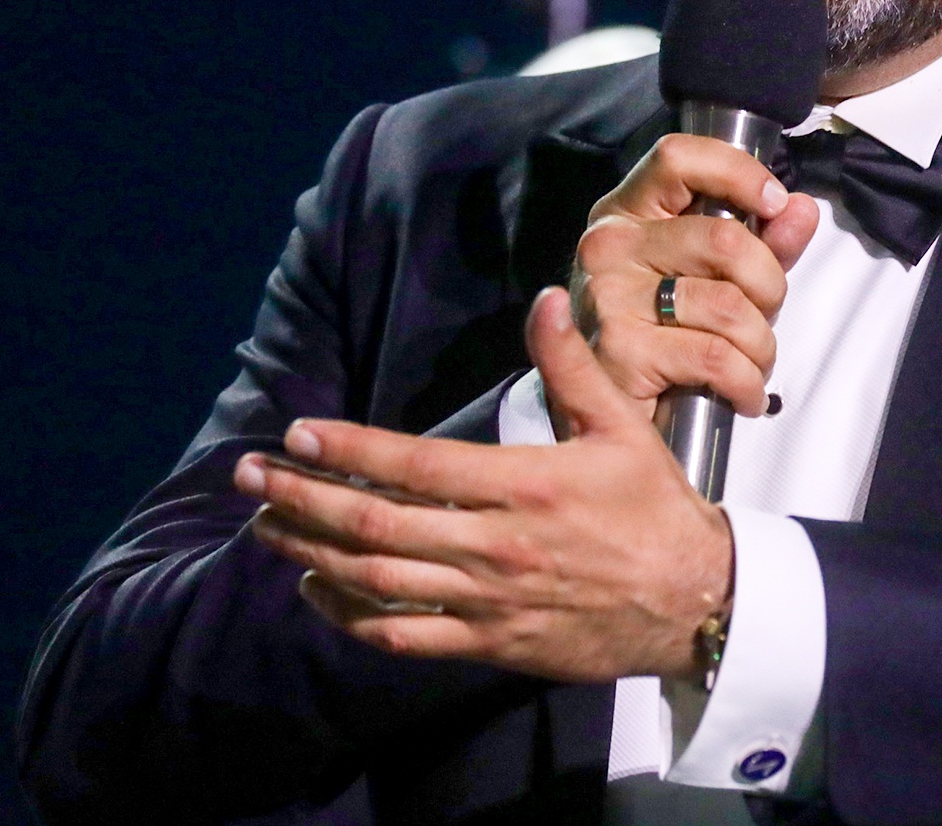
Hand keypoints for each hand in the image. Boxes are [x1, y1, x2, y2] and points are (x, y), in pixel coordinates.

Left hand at [234, 287, 733, 683]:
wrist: (694, 602)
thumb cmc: (655, 509)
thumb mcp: (621, 426)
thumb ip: (572, 365)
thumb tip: (547, 299)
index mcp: (524, 485)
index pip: (413, 467)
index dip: (348, 451)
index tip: (296, 434)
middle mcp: (495, 546)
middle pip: (375, 526)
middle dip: (302, 498)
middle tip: (247, 477)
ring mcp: (487, 601)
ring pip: (377, 582)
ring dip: (311, 551)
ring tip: (264, 525)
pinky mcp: (490, 643)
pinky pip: (404, 635)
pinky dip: (350, 615)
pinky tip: (316, 589)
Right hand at [568, 133, 819, 423]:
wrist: (603, 412)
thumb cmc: (661, 335)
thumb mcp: (713, 277)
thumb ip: (761, 241)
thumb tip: (801, 210)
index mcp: (627, 212)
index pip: (678, 157)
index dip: (737, 172)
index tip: (774, 203)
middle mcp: (609, 245)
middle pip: (725, 239)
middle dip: (769, 286)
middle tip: (765, 315)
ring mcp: (609, 296)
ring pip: (728, 304)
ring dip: (760, 345)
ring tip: (754, 363)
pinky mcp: (620, 349)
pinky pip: (715, 356)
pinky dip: (746, 382)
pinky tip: (744, 393)